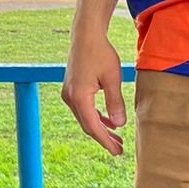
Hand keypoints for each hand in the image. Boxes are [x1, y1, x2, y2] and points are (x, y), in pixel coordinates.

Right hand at [62, 33, 126, 154]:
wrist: (86, 36)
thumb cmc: (101, 53)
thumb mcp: (112, 78)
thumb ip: (115, 102)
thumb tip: (119, 124)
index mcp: (79, 97)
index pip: (93, 127)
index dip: (106, 141)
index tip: (117, 152)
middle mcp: (70, 98)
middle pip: (88, 125)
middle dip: (104, 138)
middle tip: (119, 150)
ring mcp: (69, 94)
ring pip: (85, 118)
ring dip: (100, 128)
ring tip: (117, 138)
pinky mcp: (72, 89)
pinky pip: (84, 109)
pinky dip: (96, 117)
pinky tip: (109, 122)